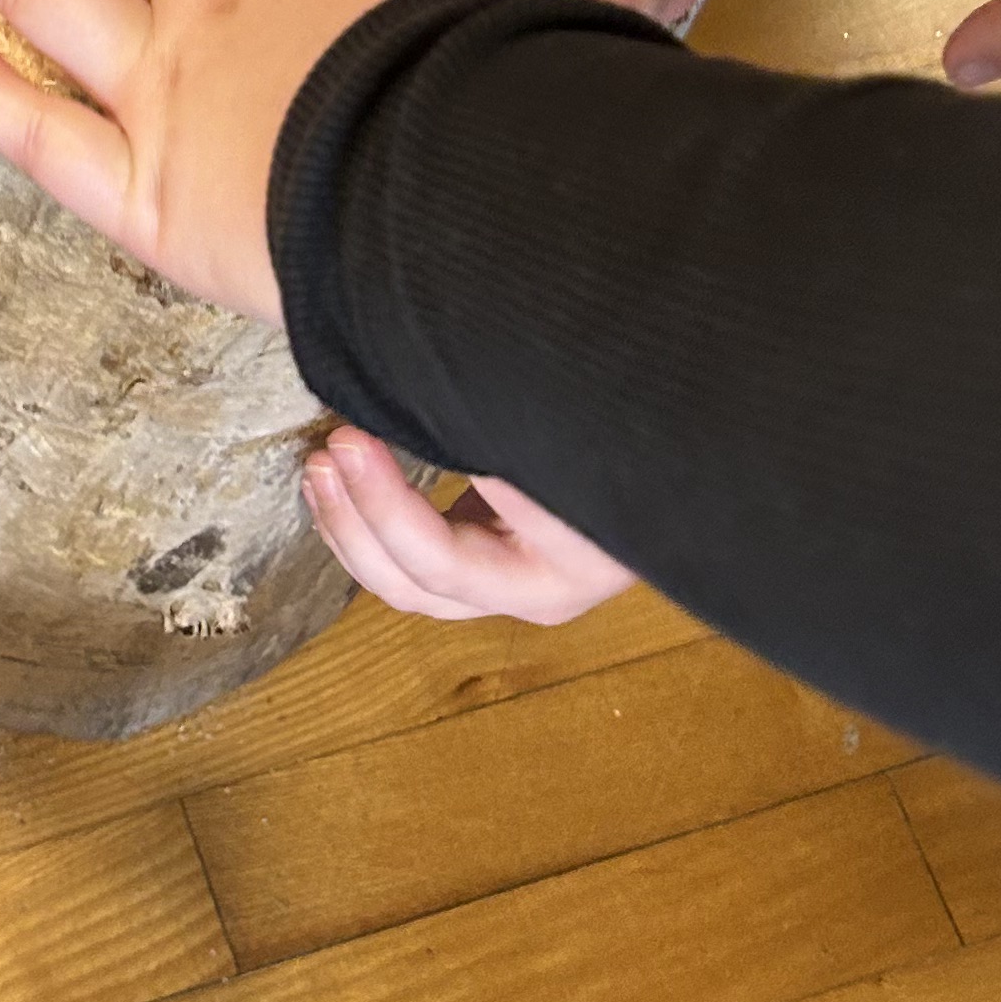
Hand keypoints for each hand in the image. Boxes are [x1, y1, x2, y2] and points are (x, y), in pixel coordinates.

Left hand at [303, 428, 634, 624]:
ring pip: (409, 585)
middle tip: (327, 449)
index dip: (387, 505)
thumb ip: (504, 440)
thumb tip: (430, 410)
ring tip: (316, 468)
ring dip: (352, 527)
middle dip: (359, 520)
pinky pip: (413, 565)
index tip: (352, 437)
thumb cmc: (632, 434)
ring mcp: (511, 583)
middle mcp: (538, 591)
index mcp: (566, 569)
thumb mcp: (571, 436)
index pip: (448, 559)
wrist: (684, 455)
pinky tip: (335, 485)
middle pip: (421, 584)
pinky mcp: (491, 561)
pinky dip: (367, 526)